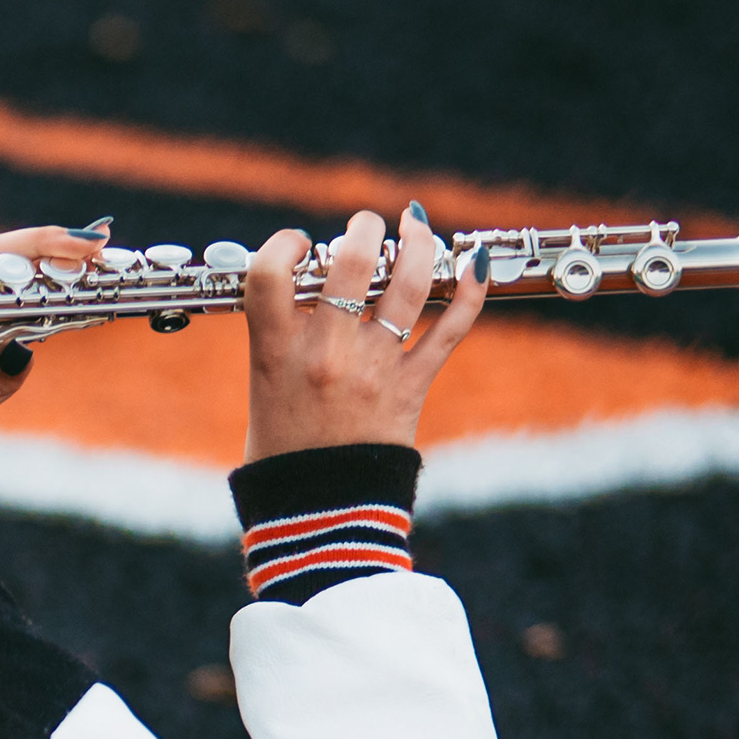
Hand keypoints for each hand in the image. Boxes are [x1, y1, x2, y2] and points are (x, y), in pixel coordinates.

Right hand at [242, 205, 487, 462]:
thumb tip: (309, 284)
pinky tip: (474, 263)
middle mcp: (325, 353)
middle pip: (353, 261)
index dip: (286, 243)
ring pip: (409, 282)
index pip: (272, 271)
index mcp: (275, 352)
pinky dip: (470, 290)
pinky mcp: (410, 388)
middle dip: (365, 227)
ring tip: (417, 227)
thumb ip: (282, 336)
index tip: (300, 243)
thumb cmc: (283, 450)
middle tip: (369, 224)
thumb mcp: (264, 386)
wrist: (318, 514)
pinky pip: (451, 328)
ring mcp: (372, 368)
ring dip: (419, 242)